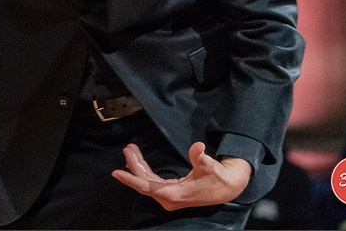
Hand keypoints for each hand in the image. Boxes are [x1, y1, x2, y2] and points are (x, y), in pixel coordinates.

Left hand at [112, 141, 250, 209]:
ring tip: (131, 151)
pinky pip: (153, 182)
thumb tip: (198, 147)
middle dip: (134, 166)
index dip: (131, 179)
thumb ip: (200, 157)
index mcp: (174, 193)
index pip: (146, 186)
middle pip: (144, 182)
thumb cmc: (218, 178)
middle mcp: (169, 197)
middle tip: (127, 149)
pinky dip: (145, 171)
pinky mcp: (173, 191)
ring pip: (148, 182)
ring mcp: (170, 196)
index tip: (117, 172)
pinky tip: (140, 162)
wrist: (228, 187)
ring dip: (139, 167)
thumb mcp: (209, 166)